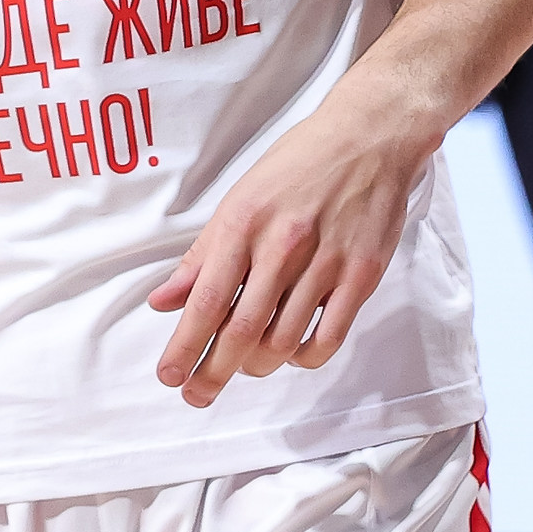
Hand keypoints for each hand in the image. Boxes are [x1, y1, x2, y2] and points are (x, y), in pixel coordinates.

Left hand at [148, 81, 438, 407]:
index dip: (184, 346)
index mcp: (242, 223)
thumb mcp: (239, 199)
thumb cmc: (298, 165)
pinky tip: (293, 356)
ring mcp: (325, 261)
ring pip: (283, 340)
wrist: (369, 136)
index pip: (205, 300)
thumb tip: (162, 301)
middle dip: (212, 372)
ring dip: (257, 366)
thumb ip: (202, 255)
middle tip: (196, 395)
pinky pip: (329, 336)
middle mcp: (281, 244)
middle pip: (240, 329)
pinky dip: (305, 358)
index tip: (169, 376)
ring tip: (245, 368)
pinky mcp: (361, 273)